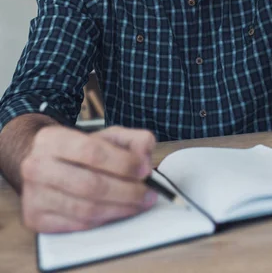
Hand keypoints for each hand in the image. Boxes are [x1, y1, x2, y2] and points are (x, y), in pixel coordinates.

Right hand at [20, 125, 156, 232]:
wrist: (41, 163)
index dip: (123, 163)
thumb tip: (145, 156)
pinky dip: (102, 221)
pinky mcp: (35, 218)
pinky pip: (76, 225)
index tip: (145, 170)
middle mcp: (37, 166)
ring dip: (119, 209)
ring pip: (85, 209)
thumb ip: (131, 139)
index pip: (92, 152)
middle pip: (90, 185)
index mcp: (53, 139)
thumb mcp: (105, 136)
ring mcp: (33, 194)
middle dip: (126, 192)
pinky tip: (117, 212)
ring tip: (138, 204)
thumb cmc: (78, 151)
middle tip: (148, 193)